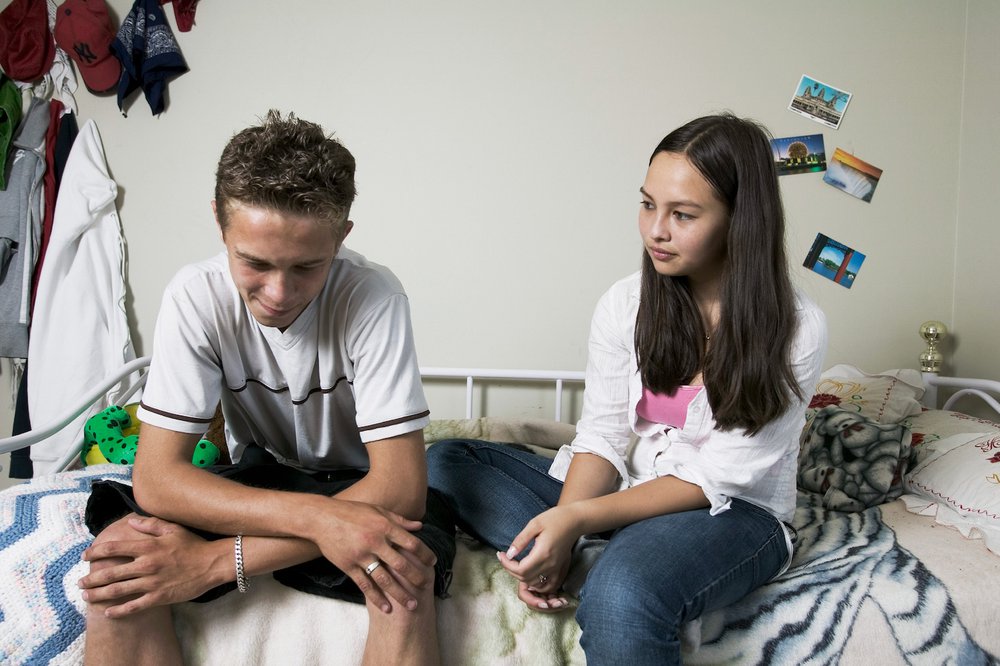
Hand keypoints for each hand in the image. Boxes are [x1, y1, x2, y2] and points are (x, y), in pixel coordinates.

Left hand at [79, 515, 225, 617]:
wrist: (213, 563)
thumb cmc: (193, 545)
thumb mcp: (173, 528)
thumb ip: (150, 524)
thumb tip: (130, 521)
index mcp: (148, 547)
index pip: (114, 549)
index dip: (96, 552)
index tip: (85, 556)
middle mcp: (146, 565)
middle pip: (111, 573)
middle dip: (91, 578)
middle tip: (79, 582)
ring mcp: (152, 583)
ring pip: (118, 590)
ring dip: (99, 594)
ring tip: (87, 597)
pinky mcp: (159, 597)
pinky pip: (134, 606)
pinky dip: (119, 610)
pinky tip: (108, 612)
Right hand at [310, 499, 436, 613]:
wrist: (322, 519)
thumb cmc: (352, 512)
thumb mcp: (378, 510)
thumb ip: (399, 520)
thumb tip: (420, 526)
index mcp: (384, 527)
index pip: (411, 543)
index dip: (424, 554)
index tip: (433, 562)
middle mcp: (375, 542)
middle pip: (401, 564)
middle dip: (416, 577)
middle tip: (426, 586)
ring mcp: (361, 556)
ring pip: (384, 579)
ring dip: (400, 593)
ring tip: (412, 604)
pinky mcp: (349, 566)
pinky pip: (365, 585)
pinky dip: (377, 598)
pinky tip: (387, 608)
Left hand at [496, 505, 580, 611]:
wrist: (575, 521)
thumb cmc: (554, 518)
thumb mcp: (534, 524)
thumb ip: (520, 540)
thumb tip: (508, 554)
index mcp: (543, 553)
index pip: (520, 569)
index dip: (507, 565)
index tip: (500, 555)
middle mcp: (550, 565)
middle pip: (525, 578)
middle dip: (511, 570)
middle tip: (505, 558)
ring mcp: (556, 569)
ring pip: (535, 584)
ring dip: (522, 577)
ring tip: (515, 565)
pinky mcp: (560, 569)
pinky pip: (548, 585)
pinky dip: (537, 585)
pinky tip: (530, 575)